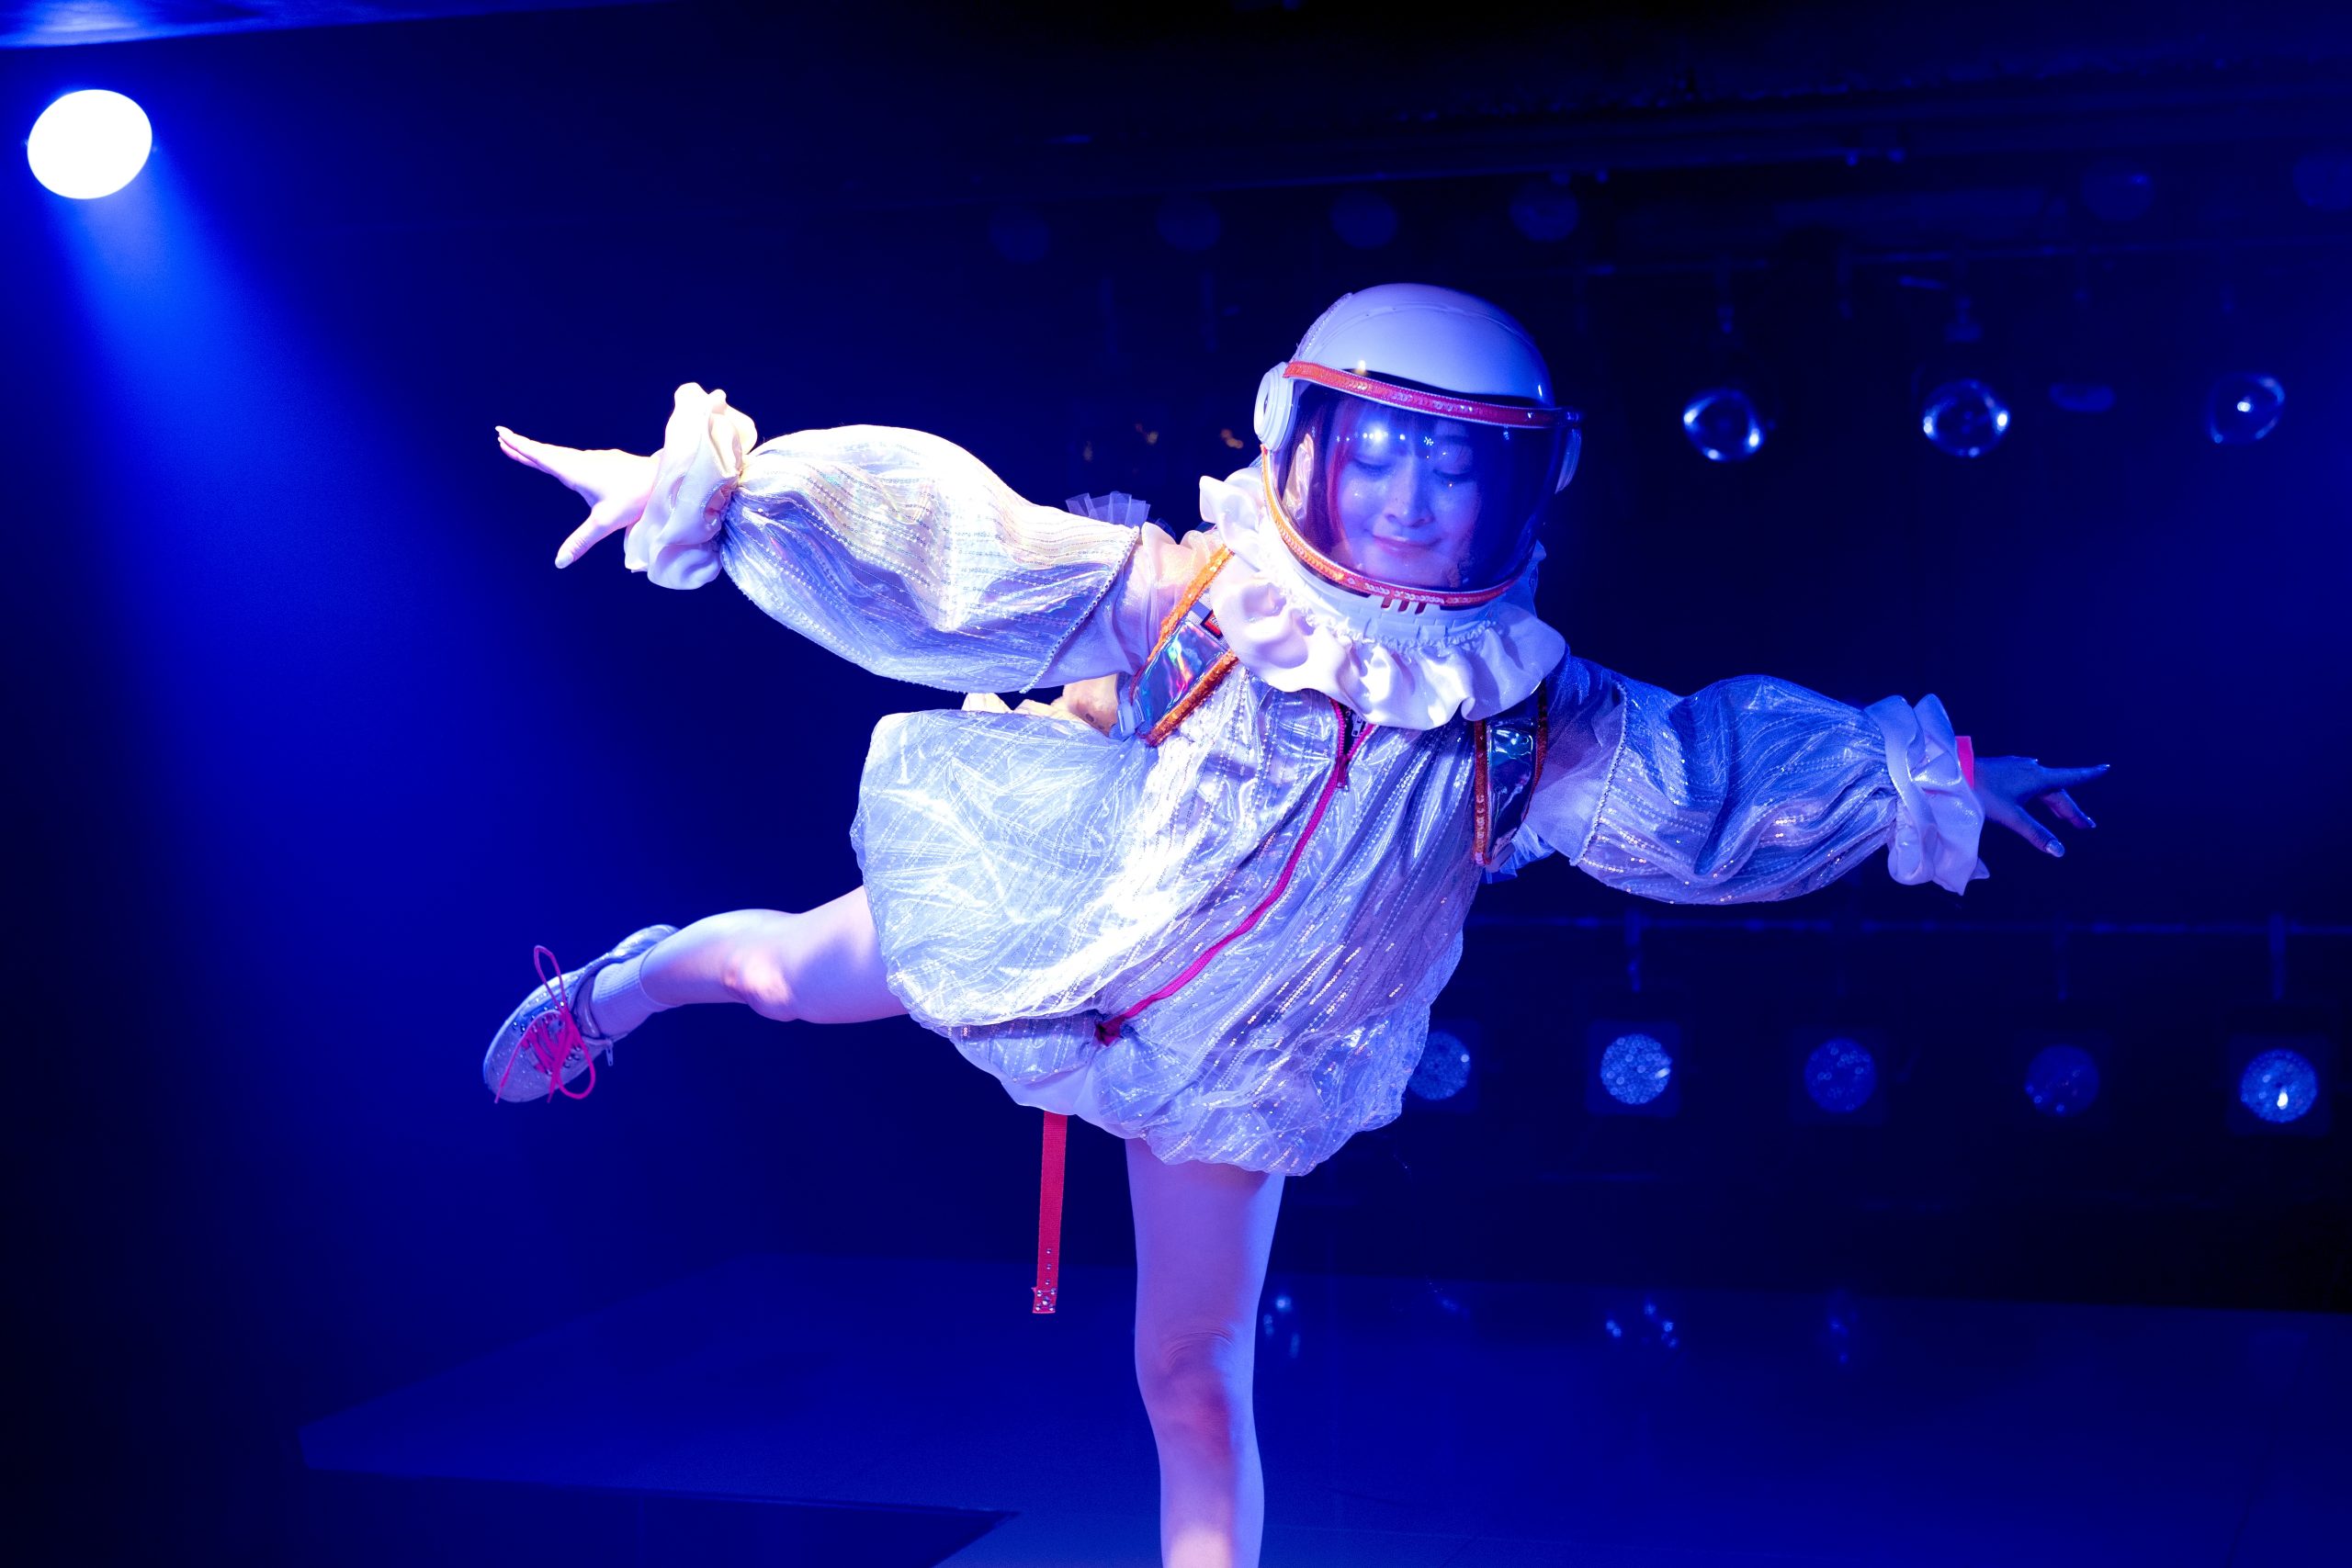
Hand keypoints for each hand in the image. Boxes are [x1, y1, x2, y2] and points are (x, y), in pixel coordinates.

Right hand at [493, 426, 657, 567]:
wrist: (664, 479)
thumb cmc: (635, 499)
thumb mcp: (605, 523)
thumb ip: (580, 542)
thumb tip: (559, 562)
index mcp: (576, 472)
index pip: (541, 457)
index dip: (521, 447)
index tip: (501, 435)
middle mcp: (582, 461)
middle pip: (547, 452)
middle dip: (524, 447)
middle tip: (502, 439)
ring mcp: (595, 459)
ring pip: (561, 454)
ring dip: (541, 451)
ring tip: (526, 450)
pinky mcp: (605, 461)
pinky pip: (574, 457)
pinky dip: (559, 456)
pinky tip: (562, 461)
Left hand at [1973, 756, 2108, 858]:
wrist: (1952, 774)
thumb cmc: (1982, 793)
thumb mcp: (2011, 816)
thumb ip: (2035, 833)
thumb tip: (2060, 851)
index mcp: (2037, 778)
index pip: (2070, 777)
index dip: (2088, 775)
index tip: (2106, 768)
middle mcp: (2030, 770)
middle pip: (2057, 791)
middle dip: (2071, 809)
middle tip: (2085, 826)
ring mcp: (2016, 769)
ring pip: (2042, 787)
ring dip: (2055, 802)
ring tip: (2064, 817)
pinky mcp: (2003, 771)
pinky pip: (2029, 783)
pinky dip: (2039, 794)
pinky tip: (2034, 795)